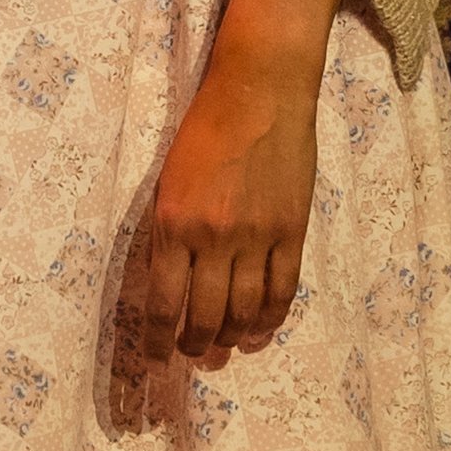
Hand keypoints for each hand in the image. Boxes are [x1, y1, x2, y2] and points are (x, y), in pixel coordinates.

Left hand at [129, 49, 320, 370]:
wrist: (259, 90)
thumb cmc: (205, 129)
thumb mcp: (169, 181)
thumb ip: (169, 232)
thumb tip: (172, 283)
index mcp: (173, 223)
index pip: (163, 301)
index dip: (160, 340)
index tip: (159, 360)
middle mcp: (213, 237)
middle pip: (205, 316)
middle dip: (197, 346)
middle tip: (195, 357)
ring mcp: (257, 236)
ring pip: (244, 311)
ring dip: (233, 339)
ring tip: (226, 349)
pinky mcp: (292, 231)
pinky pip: (282, 290)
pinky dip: (270, 319)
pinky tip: (260, 332)